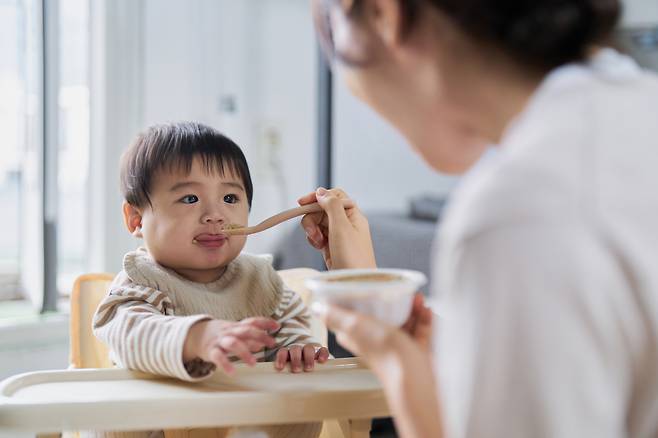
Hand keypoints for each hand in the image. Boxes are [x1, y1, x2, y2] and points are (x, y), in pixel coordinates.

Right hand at [183, 317, 279, 373]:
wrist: (196, 334)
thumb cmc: (221, 335)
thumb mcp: (235, 333)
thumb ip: (249, 338)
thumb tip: (262, 344)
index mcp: (236, 326)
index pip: (252, 321)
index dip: (265, 323)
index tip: (277, 326)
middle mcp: (229, 331)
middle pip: (245, 330)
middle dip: (260, 336)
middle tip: (272, 344)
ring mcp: (220, 341)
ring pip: (232, 343)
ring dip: (244, 352)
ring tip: (253, 363)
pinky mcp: (211, 351)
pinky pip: (218, 357)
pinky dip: (225, 364)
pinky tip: (233, 372)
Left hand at [274, 344, 329, 372]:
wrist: (309, 358)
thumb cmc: (296, 368)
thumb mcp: (289, 370)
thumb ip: (284, 375)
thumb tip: (277, 391)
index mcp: (288, 353)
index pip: (283, 352)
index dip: (281, 358)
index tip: (279, 368)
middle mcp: (298, 349)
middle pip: (295, 349)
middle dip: (295, 359)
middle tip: (296, 370)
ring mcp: (310, 349)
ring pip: (309, 348)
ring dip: (308, 358)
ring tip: (308, 369)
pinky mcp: (320, 351)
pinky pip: (322, 350)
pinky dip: (322, 354)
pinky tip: (322, 361)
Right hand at [298, 187, 375, 269]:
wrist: (353, 284)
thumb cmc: (353, 257)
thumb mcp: (342, 226)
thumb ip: (332, 205)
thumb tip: (321, 192)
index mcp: (352, 214)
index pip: (334, 196)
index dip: (317, 196)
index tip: (301, 203)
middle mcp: (346, 222)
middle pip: (321, 209)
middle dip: (312, 217)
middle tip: (312, 232)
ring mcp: (338, 235)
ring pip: (317, 222)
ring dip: (312, 229)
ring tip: (317, 242)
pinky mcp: (331, 246)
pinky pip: (317, 235)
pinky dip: (314, 239)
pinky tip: (318, 247)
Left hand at [314, 293, 432, 373]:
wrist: (415, 380)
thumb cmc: (386, 354)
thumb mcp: (356, 327)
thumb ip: (337, 316)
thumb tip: (317, 307)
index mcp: (359, 337)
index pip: (352, 319)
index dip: (357, 303)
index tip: (366, 287)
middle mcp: (376, 343)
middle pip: (381, 318)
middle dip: (390, 302)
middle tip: (399, 290)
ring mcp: (397, 349)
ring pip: (403, 323)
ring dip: (410, 309)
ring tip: (416, 297)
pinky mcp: (415, 353)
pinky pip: (419, 332)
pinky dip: (423, 319)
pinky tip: (427, 309)